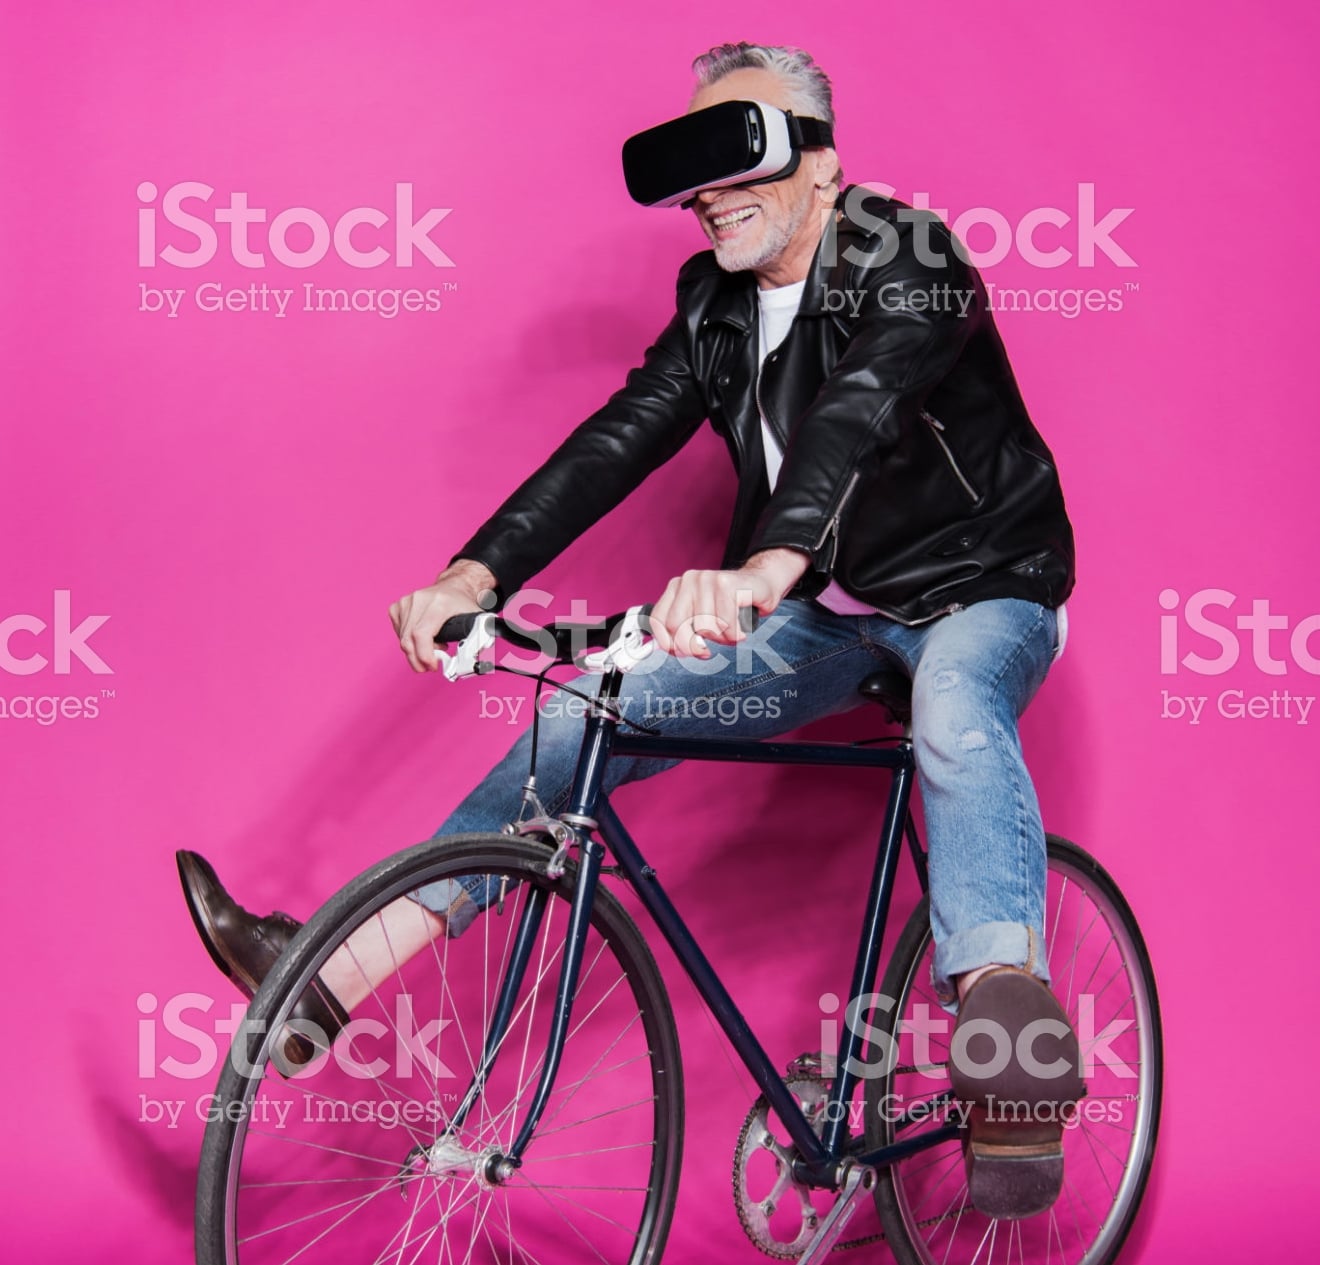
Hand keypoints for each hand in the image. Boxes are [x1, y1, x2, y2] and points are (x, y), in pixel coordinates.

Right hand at [389, 559, 497, 672]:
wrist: (453, 587)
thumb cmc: (462, 604)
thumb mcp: (476, 619)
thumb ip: (478, 639)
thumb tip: (473, 660)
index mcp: (439, 603)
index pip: (421, 634)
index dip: (424, 655)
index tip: (432, 665)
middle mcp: (419, 600)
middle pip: (408, 640)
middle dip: (418, 660)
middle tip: (430, 666)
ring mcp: (406, 603)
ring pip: (403, 639)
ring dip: (415, 651)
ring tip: (433, 647)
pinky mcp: (397, 607)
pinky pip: (399, 634)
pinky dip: (409, 642)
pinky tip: (422, 638)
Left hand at [648, 548, 808, 657]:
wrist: (762, 584)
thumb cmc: (731, 606)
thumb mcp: (701, 618)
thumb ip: (682, 631)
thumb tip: (666, 649)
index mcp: (676, 588)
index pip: (658, 621)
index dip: (669, 644)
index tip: (684, 653)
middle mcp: (688, 580)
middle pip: (676, 626)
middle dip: (693, 646)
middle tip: (706, 651)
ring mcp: (706, 579)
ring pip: (704, 627)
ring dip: (721, 639)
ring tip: (730, 631)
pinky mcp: (726, 584)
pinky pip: (725, 624)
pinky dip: (734, 634)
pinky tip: (740, 628)